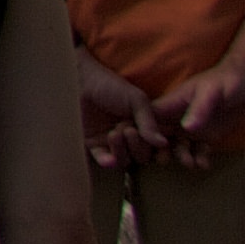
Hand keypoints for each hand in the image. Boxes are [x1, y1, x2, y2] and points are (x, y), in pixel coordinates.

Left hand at [72, 52, 163, 168]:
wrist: (81, 80)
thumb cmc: (111, 86)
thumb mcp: (136, 100)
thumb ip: (149, 122)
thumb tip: (163, 144)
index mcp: (144, 127)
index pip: (158, 147)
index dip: (161, 153)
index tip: (162, 154)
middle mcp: (130, 137)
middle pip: (142, 157)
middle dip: (138, 147)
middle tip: (129, 131)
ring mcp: (112, 143)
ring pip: (125, 161)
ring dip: (122, 152)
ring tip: (114, 134)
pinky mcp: (93, 145)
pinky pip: (103, 160)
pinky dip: (108, 162)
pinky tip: (110, 160)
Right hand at [142, 57, 244, 162]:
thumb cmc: (226, 80)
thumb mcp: (212, 92)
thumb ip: (199, 109)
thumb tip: (186, 128)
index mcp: (173, 103)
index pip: (150, 117)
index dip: (143, 130)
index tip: (143, 144)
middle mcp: (179, 117)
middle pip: (160, 135)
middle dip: (159, 148)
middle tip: (163, 160)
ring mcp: (193, 127)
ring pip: (178, 145)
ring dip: (181, 156)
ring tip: (191, 164)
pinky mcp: (207, 135)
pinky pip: (199, 150)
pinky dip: (200, 159)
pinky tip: (205, 164)